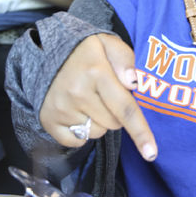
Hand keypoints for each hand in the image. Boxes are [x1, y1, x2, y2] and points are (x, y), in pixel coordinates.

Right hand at [39, 34, 157, 161]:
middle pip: (113, 123)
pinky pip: (76, 141)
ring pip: (96, 133)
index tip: (151, 153)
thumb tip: (133, 83)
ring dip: (98, 122)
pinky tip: (75, 112)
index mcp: (97, 72)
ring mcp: (61, 109)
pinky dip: (80, 133)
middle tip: (103, 94)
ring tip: (87, 101)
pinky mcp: (49, 121)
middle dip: (115, 113)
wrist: (45, 54)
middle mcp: (78, 93)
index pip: (125, 108)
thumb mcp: (108, 43)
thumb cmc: (84, 51)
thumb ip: (125, 59)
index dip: (140, 133)